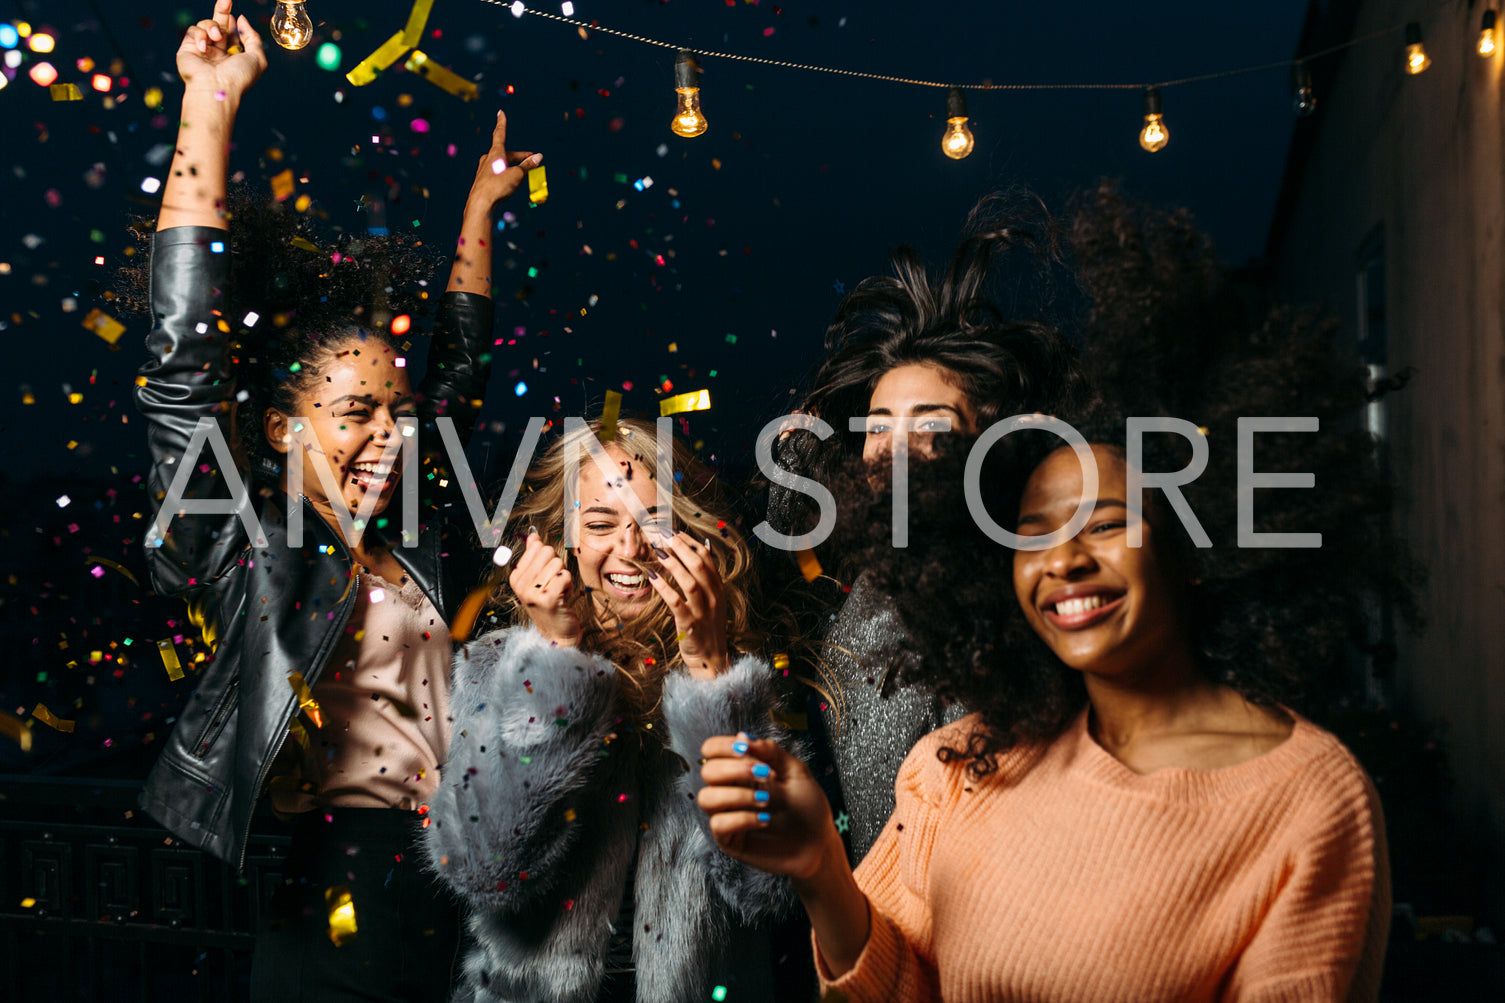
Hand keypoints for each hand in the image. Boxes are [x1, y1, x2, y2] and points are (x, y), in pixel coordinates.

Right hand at [176, 0, 265, 97]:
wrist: (216, 88)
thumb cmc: (238, 77)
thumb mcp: (257, 58)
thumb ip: (253, 37)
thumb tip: (241, 18)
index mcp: (233, 56)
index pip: (233, 34)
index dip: (234, 24)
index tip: (236, 18)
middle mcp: (218, 52)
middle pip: (219, 24)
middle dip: (222, 10)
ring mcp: (202, 50)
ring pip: (206, 24)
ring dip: (213, 26)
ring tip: (217, 37)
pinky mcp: (188, 48)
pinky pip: (193, 31)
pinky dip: (200, 35)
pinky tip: (204, 47)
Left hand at [464, 111, 541, 217]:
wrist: (480, 204)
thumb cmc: (498, 186)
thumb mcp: (517, 175)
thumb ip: (528, 165)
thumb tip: (539, 157)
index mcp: (495, 153)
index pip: (500, 133)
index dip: (502, 123)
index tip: (500, 112)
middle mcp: (488, 158)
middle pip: (506, 153)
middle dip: (520, 157)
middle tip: (533, 161)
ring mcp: (484, 169)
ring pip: (502, 164)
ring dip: (514, 167)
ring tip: (523, 175)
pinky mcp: (483, 180)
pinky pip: (497, 173)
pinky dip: (506, 174)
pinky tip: (510, 184)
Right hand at [508, 532, 580, 645]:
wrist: (556, 632)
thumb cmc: (549, 603)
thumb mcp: (537, 579)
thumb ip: (534, 556)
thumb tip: (533, 536)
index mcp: (515, 576)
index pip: (537, 546)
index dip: (548, 559)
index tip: (546, 576)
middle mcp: (520, 584)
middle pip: (548, 552)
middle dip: (557, 565)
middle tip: (553, 584)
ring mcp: (532, 593)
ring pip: (558, 564)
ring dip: (563, 577)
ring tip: (557, 591)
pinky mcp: (548, 599)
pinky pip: (565, 576)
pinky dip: (569, 585)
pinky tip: (562, 597)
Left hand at [647, 534, 729, 676]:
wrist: (711, 658)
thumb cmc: (707, 626)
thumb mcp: (713, 600)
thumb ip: (708, 577)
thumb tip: (703, 547)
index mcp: (718, 588)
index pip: (707, 557)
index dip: (689, 541)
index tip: (673, 530)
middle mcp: (713, 596)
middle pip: (698, 564)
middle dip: (680, 546)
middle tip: (662, 532)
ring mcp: (703, 611)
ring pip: (689, 580)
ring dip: (672, 563)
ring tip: (657, 549)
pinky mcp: (690, 624)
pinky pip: (676, 601)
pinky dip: (664, 587)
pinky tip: (652, 575)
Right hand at [697, 734, 840, 880]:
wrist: (819, 843)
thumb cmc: (808, 808)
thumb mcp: (795, 772)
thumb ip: (771, 752)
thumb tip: (743, 736)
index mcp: (742, 770)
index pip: (712, 750)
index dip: (722, 746)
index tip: (745, 749)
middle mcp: (731, 790)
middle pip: (707, 771)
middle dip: (734, 769)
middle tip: (763, 773)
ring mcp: (728, 815)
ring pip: (707, 798)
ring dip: (737, 795)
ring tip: (766, 800)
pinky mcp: (730, 840)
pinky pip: (719, 824)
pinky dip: (742, 818)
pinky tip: (764, 820)